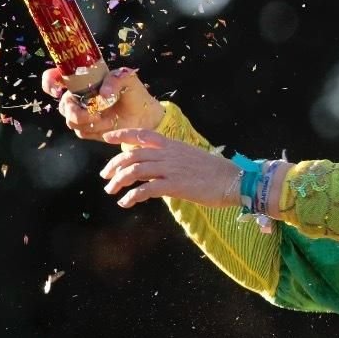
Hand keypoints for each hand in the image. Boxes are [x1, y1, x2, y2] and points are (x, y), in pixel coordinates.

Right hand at [42, 65, 164, 139]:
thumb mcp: (127, 78)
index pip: (55, 77)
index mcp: (83, 80)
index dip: (49, 81)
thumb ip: (115, 79)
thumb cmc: (133, 92)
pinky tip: (109, 124)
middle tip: (93, 113)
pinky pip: (81, 131)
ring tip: (107, 119)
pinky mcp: (88, 129)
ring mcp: (82, 113)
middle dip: (75, 111)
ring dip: (88, 121)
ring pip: (70, 120)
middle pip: (63, 105)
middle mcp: (79, 97)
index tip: (56, 89)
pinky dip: (95, 129)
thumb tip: (103, 93)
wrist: (144, 114)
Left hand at [100, 129, 242, 209]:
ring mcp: (171, 168)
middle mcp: (169, 154)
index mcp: (172, 145)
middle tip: (106, 177)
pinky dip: (132, 196)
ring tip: (111, 191)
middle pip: (132, 155)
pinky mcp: (175, 185)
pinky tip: (126, 202)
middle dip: (114, 166)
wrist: (233, 180)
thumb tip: (158, 168)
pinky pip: (146, 189)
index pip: (142, 135)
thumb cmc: (214, 172)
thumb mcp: (190, 157)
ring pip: (135, 170)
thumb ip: (172, 159)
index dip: (122, 135)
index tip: (106, 139)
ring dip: (119, 181)